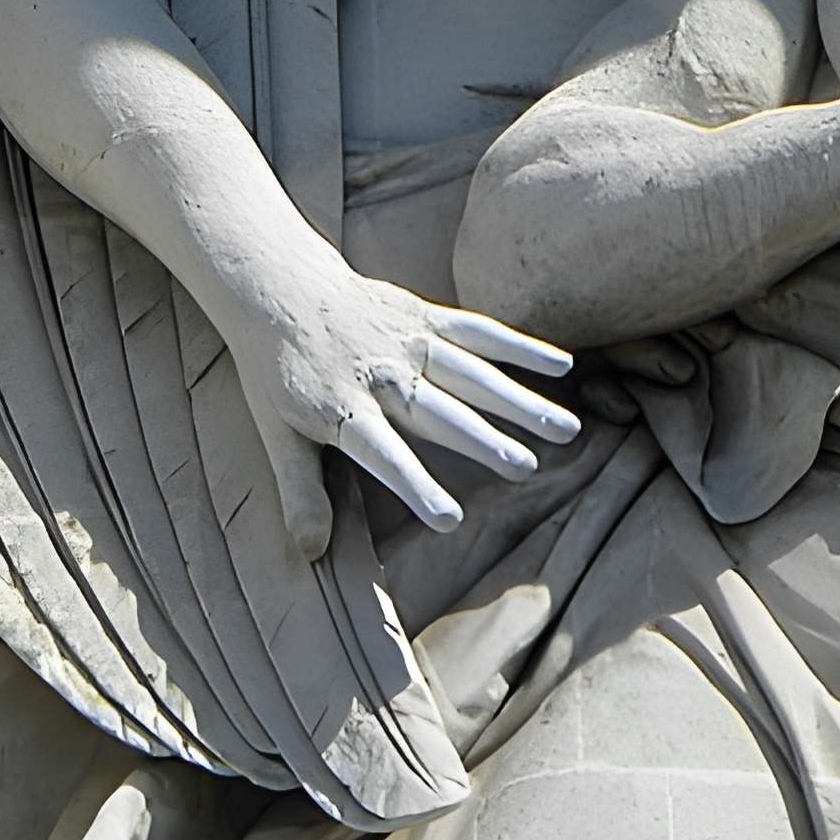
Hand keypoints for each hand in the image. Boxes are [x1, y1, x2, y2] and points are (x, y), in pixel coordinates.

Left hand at [233, 252, 577, 559]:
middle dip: (481, 439)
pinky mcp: (422, 314)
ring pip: (467, 372)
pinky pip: (475, 330)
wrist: (276, 285)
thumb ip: (301, 492)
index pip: (381, 453)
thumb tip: (311, 554)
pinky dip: (519, 346)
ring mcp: (405, 340)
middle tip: (526, 470)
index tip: (449, 520)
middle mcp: (379, 373)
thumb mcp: (275, 432)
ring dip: (516, 399)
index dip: (414, 484)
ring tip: (563, 429)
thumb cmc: (276, 368)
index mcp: (341, 407)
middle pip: (436, 411)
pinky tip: (562, 366)